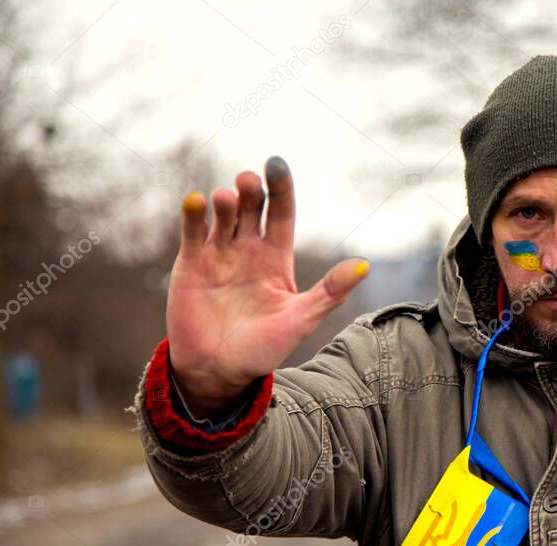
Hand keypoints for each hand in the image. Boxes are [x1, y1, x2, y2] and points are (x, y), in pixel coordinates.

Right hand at [166, 156, 368, 416]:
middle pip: (252, 208)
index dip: (281, 188)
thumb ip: (329, 292)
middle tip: (250, 181)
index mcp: (276, 258)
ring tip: (227, 199)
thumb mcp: (300, 319)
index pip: (282, 213)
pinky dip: (194, 215)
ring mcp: (219, 254)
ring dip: (225, 202)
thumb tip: (365, 266)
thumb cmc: (263, 348)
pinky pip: (193, 233)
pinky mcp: (191, 264)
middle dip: (252, 190)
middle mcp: (248, 250)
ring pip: (224, 216)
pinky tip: (197, 201)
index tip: (276, 163)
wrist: (220, 372)